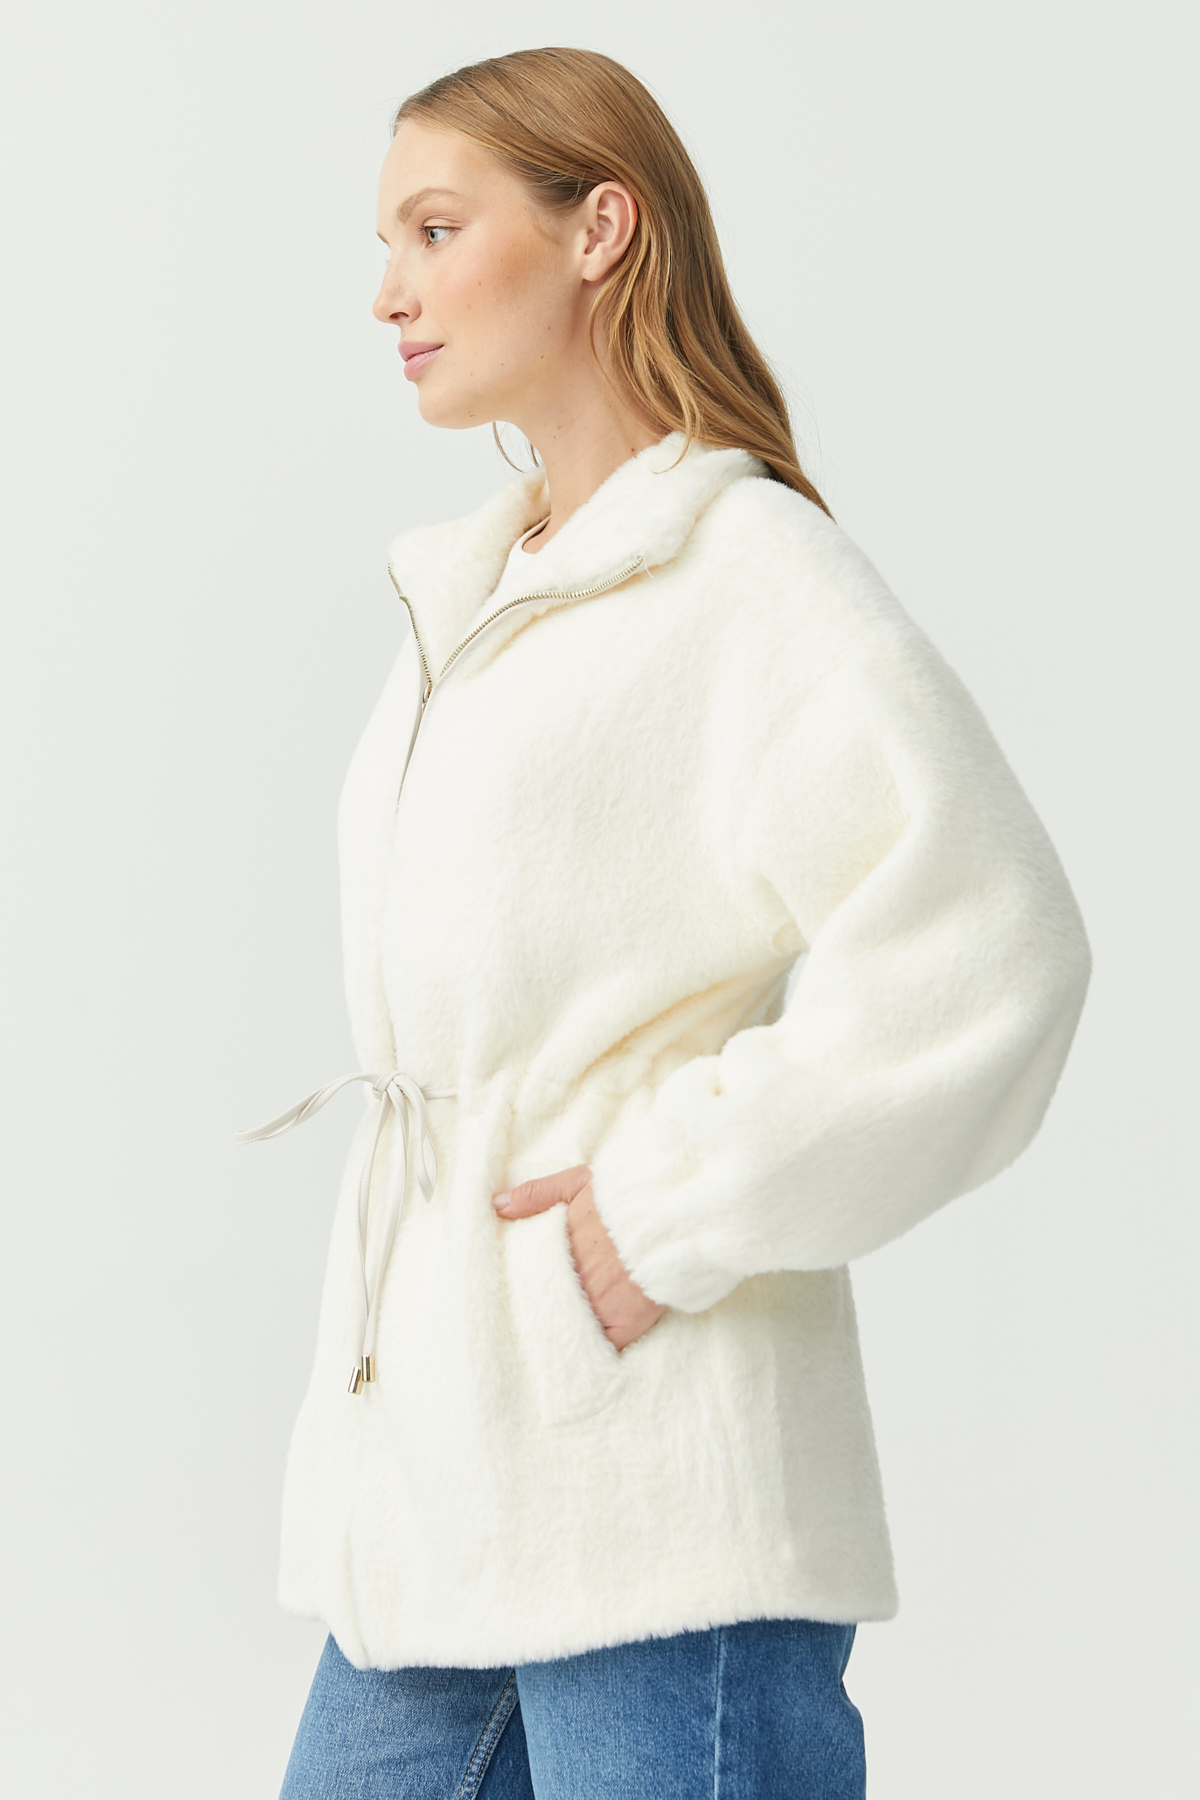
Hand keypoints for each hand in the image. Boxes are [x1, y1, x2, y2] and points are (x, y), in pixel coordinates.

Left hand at [493, 1164, 668, 1351]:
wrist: (674, 1209)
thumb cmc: (628, 1193)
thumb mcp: (579, 1181)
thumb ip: (537, 1194)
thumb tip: (498, 1205)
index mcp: (561, 1248)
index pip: (531, 1278)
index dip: (528, 1286)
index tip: (521, 1290)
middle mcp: (576, 1280)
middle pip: (549, 1304)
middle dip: (544, 1308)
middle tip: (537, 1316)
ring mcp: (601, 1303)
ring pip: (571, 1327)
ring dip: (566, 1328)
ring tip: (556, 1336)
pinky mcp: (627, 1322)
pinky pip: (602, 1346)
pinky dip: (594, 1347)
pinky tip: (586, 1348)